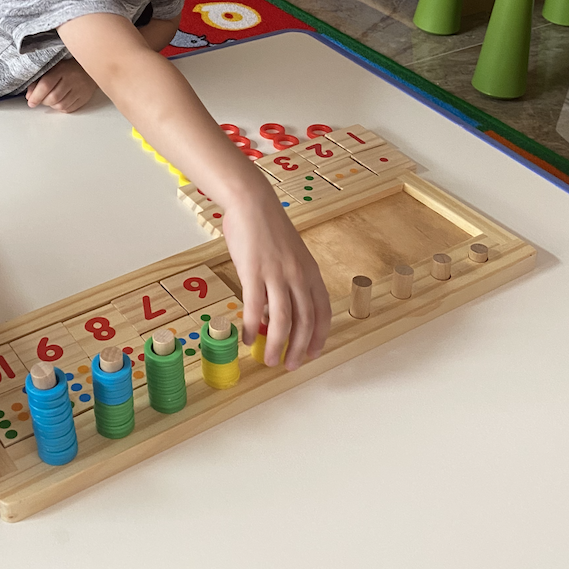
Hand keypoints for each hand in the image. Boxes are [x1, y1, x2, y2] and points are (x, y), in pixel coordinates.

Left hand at [26, 59, 96, 112]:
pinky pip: (69, 109)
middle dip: (43, 101)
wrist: (90, 67)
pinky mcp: (84, 98)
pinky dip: (61, 108)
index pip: (46, 85)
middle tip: (41, 99)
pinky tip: (61, 101)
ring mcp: (80, 90)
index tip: (30, 101)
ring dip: (52, 105)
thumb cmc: (69, 67)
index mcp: (62, 69)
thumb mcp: (53, 67)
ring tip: (51, 98)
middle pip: (53, 98)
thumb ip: (39, 80)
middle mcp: (72, 80)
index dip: (36, 95)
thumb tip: (29, 96)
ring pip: (60, 106)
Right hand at [222, 185, 330, 369]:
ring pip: (281, 320)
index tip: (312, 354)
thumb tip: (270, 315)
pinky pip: (253, 307)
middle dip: (299, 348)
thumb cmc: (268, 228)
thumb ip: (286, 284)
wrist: (252, 202)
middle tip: (291, 365)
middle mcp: (297, 276)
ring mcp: (276, 274)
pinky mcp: (253, 272)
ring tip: (270, 360)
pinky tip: (246, 338)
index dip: (319, 337)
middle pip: (304, 321)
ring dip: (277, 344)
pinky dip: (251, 326)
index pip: (322, 312)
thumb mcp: (287, 256)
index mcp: (310, 272)